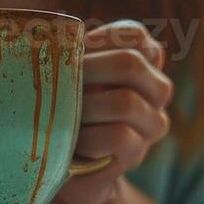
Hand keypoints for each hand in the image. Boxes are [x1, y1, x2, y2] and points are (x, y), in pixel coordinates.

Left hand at [57, 20, 173, 203]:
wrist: (66, 168)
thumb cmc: (64, 114)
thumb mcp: (69, 80)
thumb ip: (70, 57)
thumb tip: (47, 37)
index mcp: (142, 63)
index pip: (134, 35)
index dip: (101, 38)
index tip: (74, 50)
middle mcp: (156, 90)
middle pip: (131, 65)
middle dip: (88, 71)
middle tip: (59, 81)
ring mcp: (151, 123)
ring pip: (126, 103)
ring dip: (86, 108)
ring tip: (64, 115)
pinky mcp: (137, 152)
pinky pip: (119, 137)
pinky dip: (89, 138)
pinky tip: (73, 143)